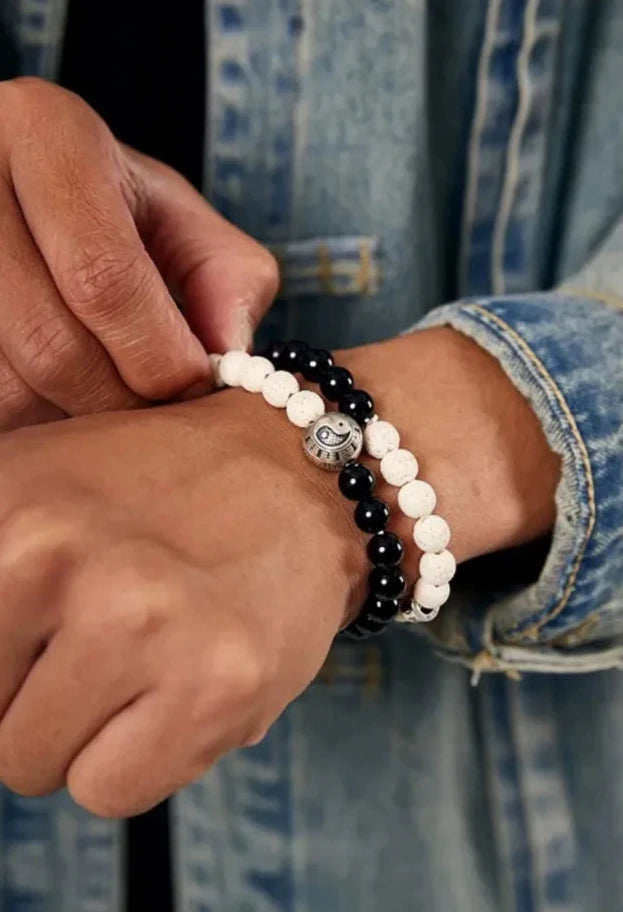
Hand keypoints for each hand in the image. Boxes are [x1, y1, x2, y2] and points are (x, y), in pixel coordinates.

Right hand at [0, 77, 277, 427]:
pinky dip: (33, 416)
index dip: (158, 354)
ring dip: (71, 415)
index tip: (193, 386)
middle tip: (154, 413)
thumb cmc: (105, 203)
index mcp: (48, 135)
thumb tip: (230, 358)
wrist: (18, 176)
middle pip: (52, 344)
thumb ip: (225, 278)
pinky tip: (60, 391)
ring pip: (10, 384)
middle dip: (119, 400)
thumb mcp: (176, 215)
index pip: (104, 277)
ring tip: (105, 394)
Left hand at [0, 389, 357, 816]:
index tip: (34, 643)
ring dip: (81, 729)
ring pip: (32, 765)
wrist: (300, 475)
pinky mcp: (215, 688)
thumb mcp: (38, 487)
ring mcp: (141, 626)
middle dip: (24, 693)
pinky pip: (111, 792)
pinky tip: (181, 684)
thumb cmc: (163, 490)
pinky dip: (139, 757)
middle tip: (97, 633)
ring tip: (142, 655)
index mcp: (5, 504)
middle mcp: (59, 560)